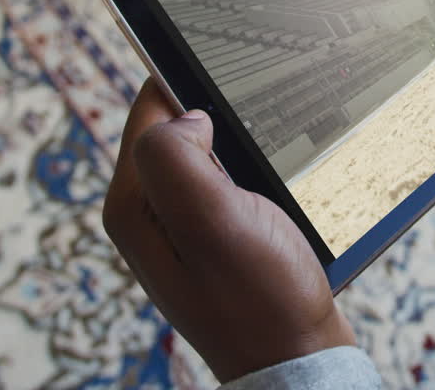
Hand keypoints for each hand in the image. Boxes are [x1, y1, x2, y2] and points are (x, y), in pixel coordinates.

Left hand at [103, 79, 354, 381]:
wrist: (300, 358)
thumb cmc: (261, 298)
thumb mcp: (211, 221)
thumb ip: (177, 158)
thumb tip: (186, 114)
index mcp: (133, 204)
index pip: (150, 107)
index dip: (190, 81)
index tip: (234, 77)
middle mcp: (150, 213)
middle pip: (179, 127)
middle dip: (219, 116)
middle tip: (262, 124)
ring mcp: (183, 226)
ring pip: (210, 152)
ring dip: (242, 145)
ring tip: (273, 159)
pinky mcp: (216, 236)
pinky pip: (230, 180)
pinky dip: (255, 170)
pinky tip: (279, 182)